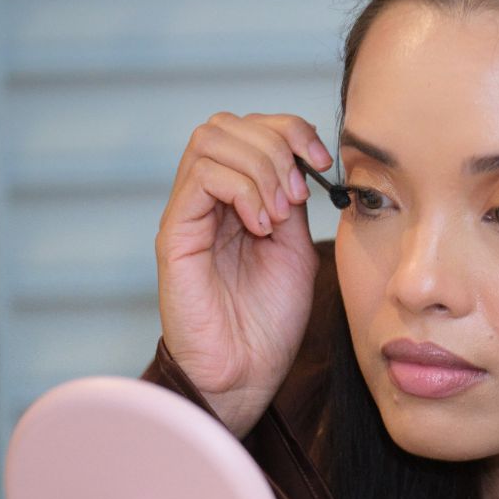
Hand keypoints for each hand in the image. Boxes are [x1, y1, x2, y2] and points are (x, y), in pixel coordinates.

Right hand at [155, 112, 332, 436]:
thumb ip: (295, 203)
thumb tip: (303, 161)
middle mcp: (207, 199)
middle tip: (299, 194)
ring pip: (211, 138)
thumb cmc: (269, 323)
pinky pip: (202, 178)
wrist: (245, 374)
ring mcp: (188, 214)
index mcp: (237, 198)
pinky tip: (261, 226)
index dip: (290, 130)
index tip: (322, 162)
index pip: (251, 129)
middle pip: (227, 123)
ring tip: (279, 214)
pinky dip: (242, 190)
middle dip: (275, 145)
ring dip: (260, 167)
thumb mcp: (296, 250)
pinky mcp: (175, 234)